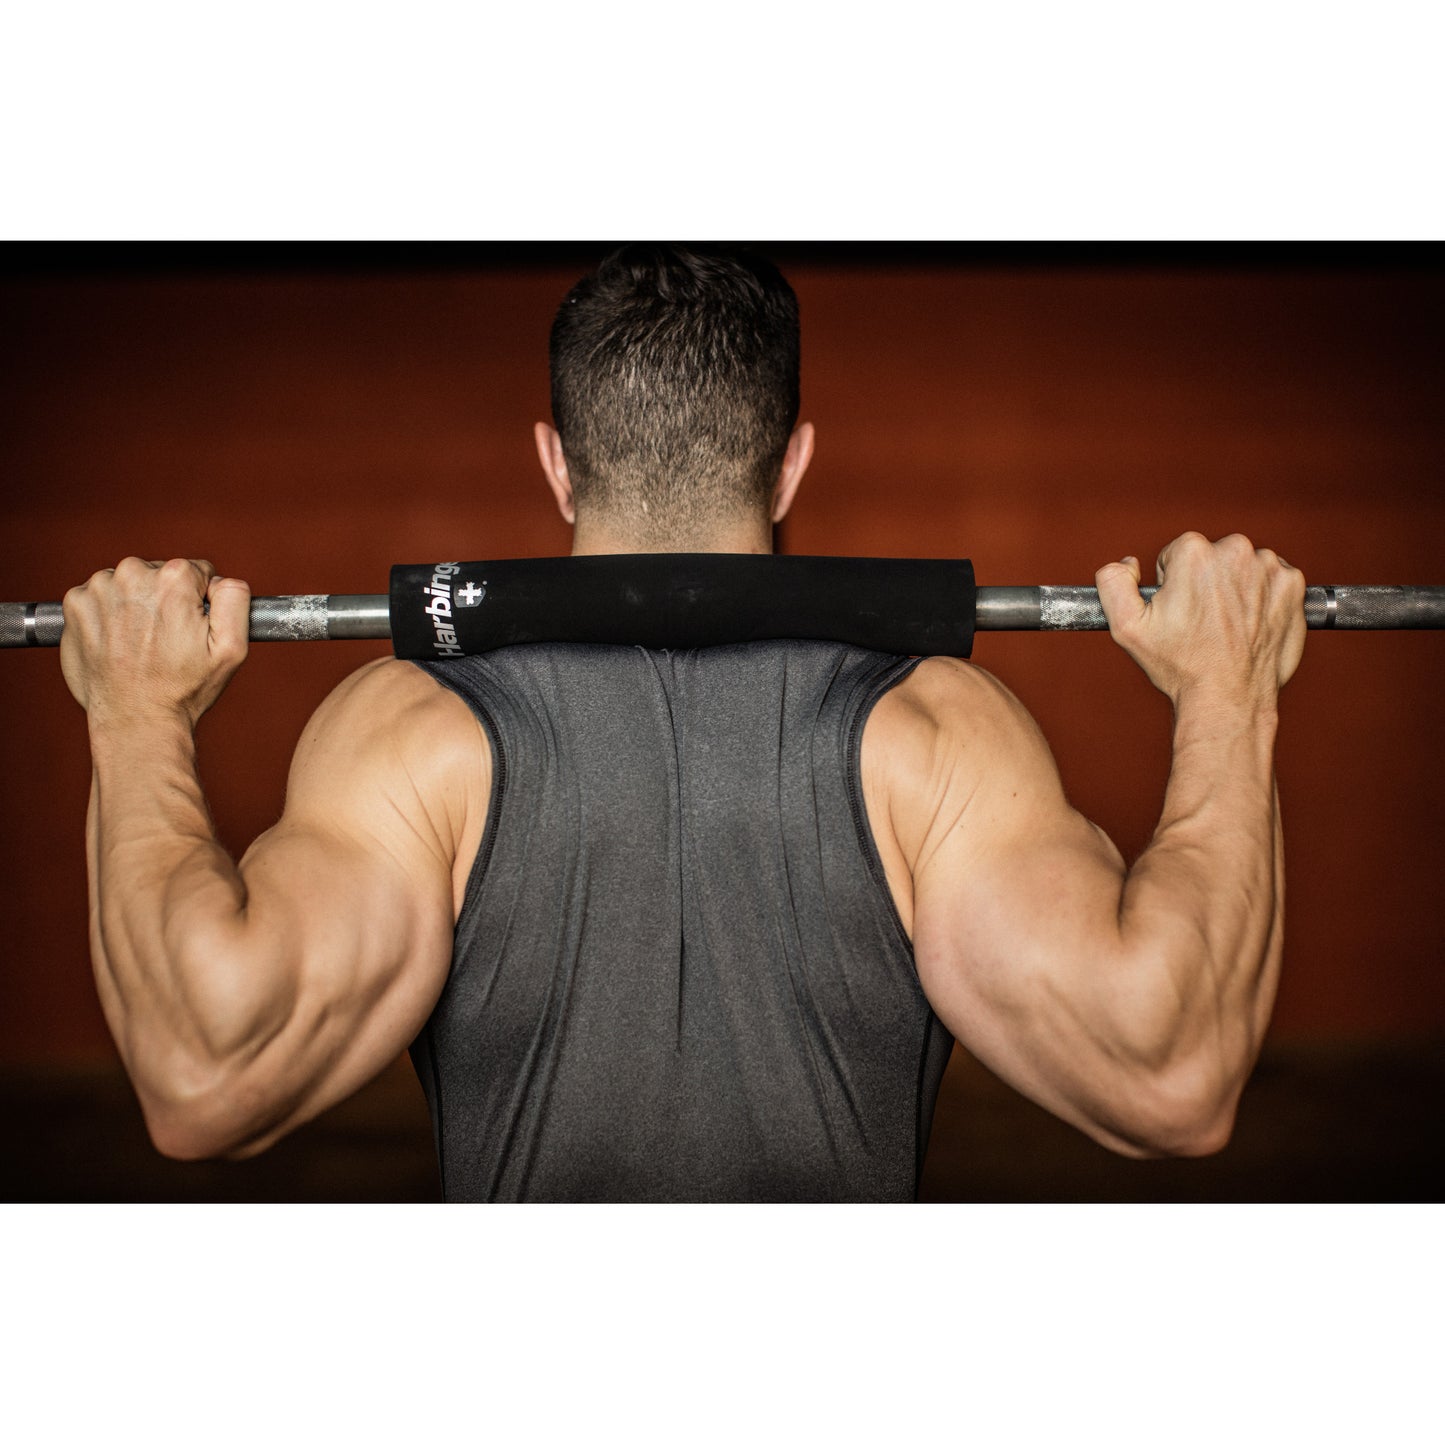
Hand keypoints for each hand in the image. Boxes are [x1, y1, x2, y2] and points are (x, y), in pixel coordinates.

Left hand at [61, 557, 250, 729]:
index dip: (198, 601)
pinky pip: (98, 597)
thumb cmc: (184, 688)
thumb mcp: (231, 648)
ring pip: (127, 584)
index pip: (195, 571)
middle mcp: (131, 575)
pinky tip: (117, 642)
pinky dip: (107, 614)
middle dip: (164, 600)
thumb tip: (222, 580)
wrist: (135, 720)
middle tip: (165, 639)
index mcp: (173, 580)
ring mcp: (98, 589)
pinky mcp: (75, 605)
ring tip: (140, 642)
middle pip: (158, 574)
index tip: (189, 628)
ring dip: (134, 605)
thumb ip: (235, 599)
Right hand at [1095, 532, 1306, 708]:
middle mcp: (1236, 552)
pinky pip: (1273, 581)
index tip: (1180, 611)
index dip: (1173, 584)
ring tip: (1227, 626)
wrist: (1228, 698)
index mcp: (1195, 553)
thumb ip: (1112, 581)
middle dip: (1206, 582)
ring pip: (1243, 568)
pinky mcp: (1294, 587)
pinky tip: (1250, 625)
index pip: (1177, 554)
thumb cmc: (1180, 665)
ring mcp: (1270, 568)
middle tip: (1203, 622)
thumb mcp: (1126, 626)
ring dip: (1236, 588)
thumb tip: (1130, 562)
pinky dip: (1263, 598)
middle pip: (1212, 556)